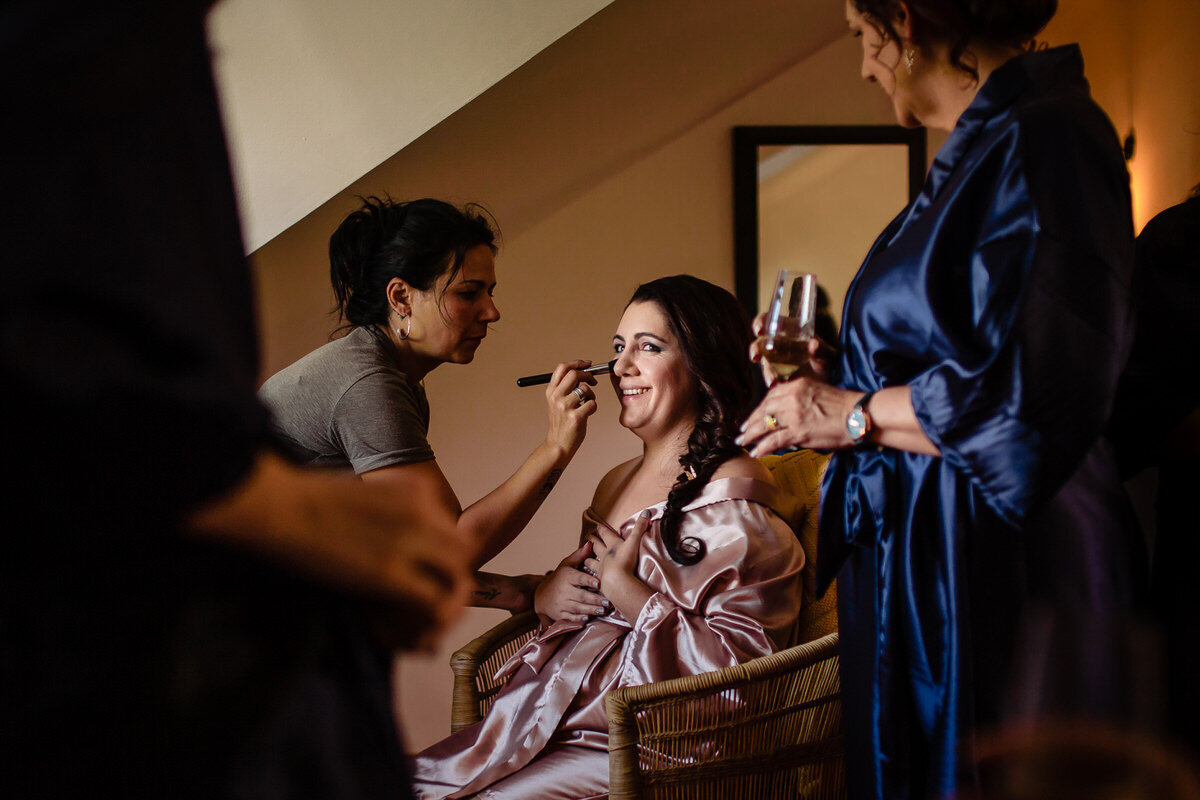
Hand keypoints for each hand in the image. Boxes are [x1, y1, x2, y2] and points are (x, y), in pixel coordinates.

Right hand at [190, 453, 472, 651]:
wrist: (275, 503)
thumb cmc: (299, 498)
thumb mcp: (358, 493)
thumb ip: (382, 516)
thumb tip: (382, 547)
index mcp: (416, 490)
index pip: (450, 532)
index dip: (438, 561)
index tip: (419, 580)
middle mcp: (424, 513)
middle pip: (461, 556)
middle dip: (447, 585)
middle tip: (421, 610)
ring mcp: (411, 543)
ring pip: (456, 583)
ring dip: (441, 609)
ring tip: (413, 628)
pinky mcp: (391, 575)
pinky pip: (432, 606)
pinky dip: (423, 625)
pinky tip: (395, 633)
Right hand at [534, 542, 609, 623]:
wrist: (540, 596)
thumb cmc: (558, 578)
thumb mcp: (566, 564)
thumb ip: (579, 555)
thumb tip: (590, 543)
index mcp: (566, 576)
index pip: (578, 578)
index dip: (588, 581)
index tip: (599, 583)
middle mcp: (563, 590)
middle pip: (581, 596)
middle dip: (595, 599)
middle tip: (608, 602)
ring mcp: (561, 603)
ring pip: (577, 608)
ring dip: (591, 610)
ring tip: (603, 610)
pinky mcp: (559, 614)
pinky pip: (570, 617)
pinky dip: (579, 619)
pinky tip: (588, 618)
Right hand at [544, 360, 598, 457]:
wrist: (558, 445)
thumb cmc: (562, 423)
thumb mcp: (557, 402)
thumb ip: (566, 387)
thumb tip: (583, 371)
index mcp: (551, 391)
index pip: (562, 368)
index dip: (577, 363)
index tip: (588, 364)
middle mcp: (556, 397)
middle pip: (575, 374)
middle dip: (588, 375)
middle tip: (593, 382)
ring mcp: (565, 407)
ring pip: (585, 389)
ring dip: (591, 395)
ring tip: (587, 403)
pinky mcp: (575, 417)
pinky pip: (592, 403)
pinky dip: (593, 408)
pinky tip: (587, 414)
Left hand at [585, 511, 653, 621]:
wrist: (617, 581)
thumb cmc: (625, 560)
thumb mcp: (634, 541)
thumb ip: (640, 527)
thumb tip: (647, 511)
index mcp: (612, 545)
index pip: (605, 534)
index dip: (602, 529)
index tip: (597, 526)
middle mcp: (604, 556)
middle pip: (597, 546)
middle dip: (593, 541)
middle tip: (588, 537)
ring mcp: (601, 568)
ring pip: (592, 562)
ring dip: (589, 560)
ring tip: (585, 559)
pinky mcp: (601, 580)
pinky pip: (595, 577)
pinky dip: (592, 576)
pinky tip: (592, 578)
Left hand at [736, 377, 861, 456]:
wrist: (860, 414)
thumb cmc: (845, 406)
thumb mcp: (819, 393)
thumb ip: (800, 401)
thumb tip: (787, 417)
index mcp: (798, 385)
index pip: (771, 396)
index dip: (760, 408)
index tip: (753, 416)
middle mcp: (792, 397)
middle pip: (764, 409)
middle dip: (750, 421)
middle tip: (742, 430)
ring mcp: (794, 414)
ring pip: (765, 424)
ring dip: (751, 434)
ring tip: (742, 441)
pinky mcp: (799, 431)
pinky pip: (774, 440)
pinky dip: (762, 447)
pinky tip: (755, 452)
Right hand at [749, 313, 837, 385]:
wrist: (829, 383)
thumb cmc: (828, 361)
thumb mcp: (828, 355)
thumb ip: (822, 349)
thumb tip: (813, 344)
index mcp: (789, 330)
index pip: (770, 320)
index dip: (760, 323)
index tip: (759, 330)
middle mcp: (778, 344)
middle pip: (760, 342)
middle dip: (755, 349)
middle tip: (756, 356)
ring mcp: (775, 361)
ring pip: (764, 363)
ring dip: (766, 371)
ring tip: (772, 381)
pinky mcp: (776, 376)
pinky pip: (769, 377)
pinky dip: (771, 381)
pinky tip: (776, 386)